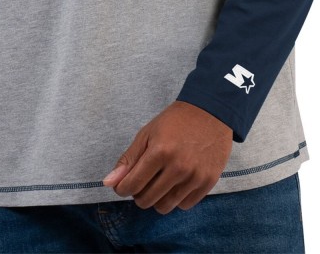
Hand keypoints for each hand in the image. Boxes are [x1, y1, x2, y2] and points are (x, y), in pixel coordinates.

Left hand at [102, 100, 232, 213]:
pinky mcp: (208, 182)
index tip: (123, 184)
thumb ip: (128, 160)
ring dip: (156, 198)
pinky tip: (176, 182)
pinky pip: (184, 205)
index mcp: (160, 152)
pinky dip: (176, 198)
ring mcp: (195, 176)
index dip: (122, 188)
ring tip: (158, 182)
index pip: (132, 185)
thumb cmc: (175, 121)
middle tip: (143, 180)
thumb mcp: (147, 133)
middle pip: (146, 200)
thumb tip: (109, 183)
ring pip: (165, 207)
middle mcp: (178, 167)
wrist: (210, 112)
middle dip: (138, 194)